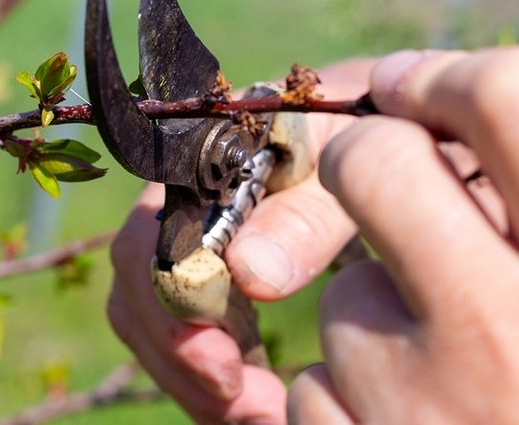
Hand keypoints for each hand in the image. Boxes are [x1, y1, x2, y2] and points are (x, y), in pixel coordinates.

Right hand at [107, 59, 373, 422]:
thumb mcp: (347, 162)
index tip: (227, 369)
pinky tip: (257, 401)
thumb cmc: (365, 129)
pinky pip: (182, 333)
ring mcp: (186, 241)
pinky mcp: (209, 277)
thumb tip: (249, 275)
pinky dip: (208, 377)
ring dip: (192, 378)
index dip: (172, 311)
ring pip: (151, 321)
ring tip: (260, 416)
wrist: (381, 123)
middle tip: (249, 409)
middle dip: (181, 360)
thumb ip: (306, 212)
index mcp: (194, 165)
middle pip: (138, 291)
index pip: (147, 243)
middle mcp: (173, 202)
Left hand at [289, 46, 518, 423]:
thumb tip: (407, 129)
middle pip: (376, 163)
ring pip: (342, 295)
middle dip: (366, 162)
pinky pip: (311, 392)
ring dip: (380, 316)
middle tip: (386, 181)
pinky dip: (353, 403)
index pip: (518, 93)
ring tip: (463, 379)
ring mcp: (434, 419)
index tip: (417, 92)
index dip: (452, 78)